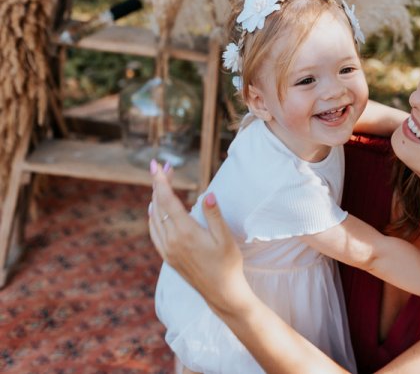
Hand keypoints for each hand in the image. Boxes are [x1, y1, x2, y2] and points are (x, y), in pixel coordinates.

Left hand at [148, 162, 251, 314]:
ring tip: (162, 184)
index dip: (161, 180)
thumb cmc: (228, 265)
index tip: (156, 164)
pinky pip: (154, 232)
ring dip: (156, 199)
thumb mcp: (225, 238)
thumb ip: (214, 216)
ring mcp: (167, 250)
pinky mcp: (168, 257)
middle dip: (159, 184)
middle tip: (165, 167)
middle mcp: (171, 241)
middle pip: (159, 205)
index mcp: (184, 233)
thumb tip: (208, 194)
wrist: (222, 294)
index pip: (167, 200)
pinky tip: (154, 210)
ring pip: (154, 218)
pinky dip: (152, 216)